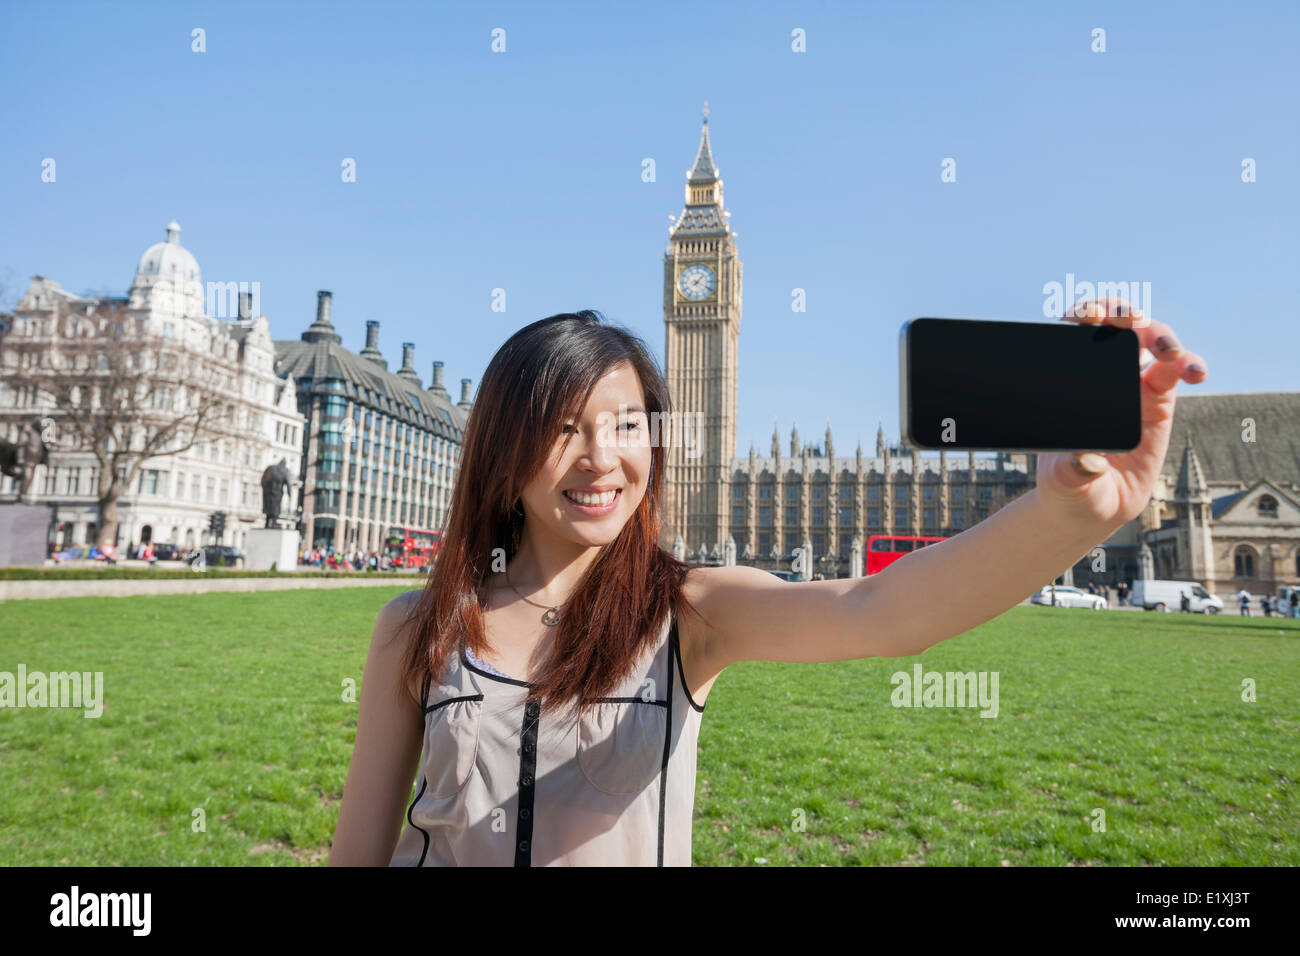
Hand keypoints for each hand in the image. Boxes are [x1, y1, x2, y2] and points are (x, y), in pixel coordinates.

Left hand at [1035, 297, 1207, 528]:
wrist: (1092, 504)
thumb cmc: (1068, 484)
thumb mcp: (1065, 480)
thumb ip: (1073, 472)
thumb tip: (1088, 461)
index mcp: (1068, 380)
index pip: (1072, 334)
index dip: (1080, 316)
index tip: (1085, 315)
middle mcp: (1100, 374)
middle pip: (1114, 327)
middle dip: (1123, 313)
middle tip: (1130, 319)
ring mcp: (1132, 382)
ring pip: (1150, 340)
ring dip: (1162, 335)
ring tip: (1171, 352)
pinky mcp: (1159, 398)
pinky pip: (1177, 370)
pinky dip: (1190, 364)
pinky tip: (1196, 372)